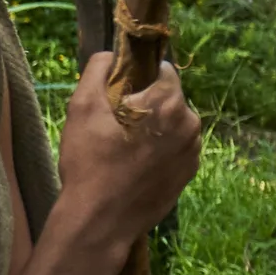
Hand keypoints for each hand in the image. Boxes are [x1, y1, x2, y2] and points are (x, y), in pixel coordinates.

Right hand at [56, 52, 203, 242]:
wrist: (101, 220)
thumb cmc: (90, 161)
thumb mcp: (83, 106)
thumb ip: (98, 69)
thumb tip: (111, 54)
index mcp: (170, 102)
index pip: (163, 71)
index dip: (140, 78)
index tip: (119, 96)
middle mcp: (191, 124)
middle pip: (169, 99)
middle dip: (147, 105)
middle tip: (115, 126)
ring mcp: (193, 152)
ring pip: (173, 125)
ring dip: (154, 129)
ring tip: (123, 149)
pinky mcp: (189, 174)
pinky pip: (175, 150)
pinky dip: (159, 152)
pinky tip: (134, 166)